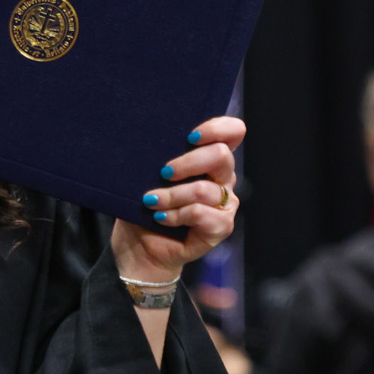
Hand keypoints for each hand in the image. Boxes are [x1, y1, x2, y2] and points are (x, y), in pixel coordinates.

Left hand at [110, 116, 244, 282]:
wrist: (140, 245)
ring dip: (171, 195)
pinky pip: (200, 213)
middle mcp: (223, 178)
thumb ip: (161, 155)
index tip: (190, 137)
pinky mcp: (221, 226)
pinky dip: (176, 215)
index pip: (233, 131)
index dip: (217, 128)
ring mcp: (225, 203)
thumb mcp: (150, 174)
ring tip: (151, 202)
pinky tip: (161, 218)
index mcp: (210, 158)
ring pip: (203, 189)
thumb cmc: (146, 204)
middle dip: (187, 162)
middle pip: (220, 155)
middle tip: (163, 173)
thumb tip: (155, 141)